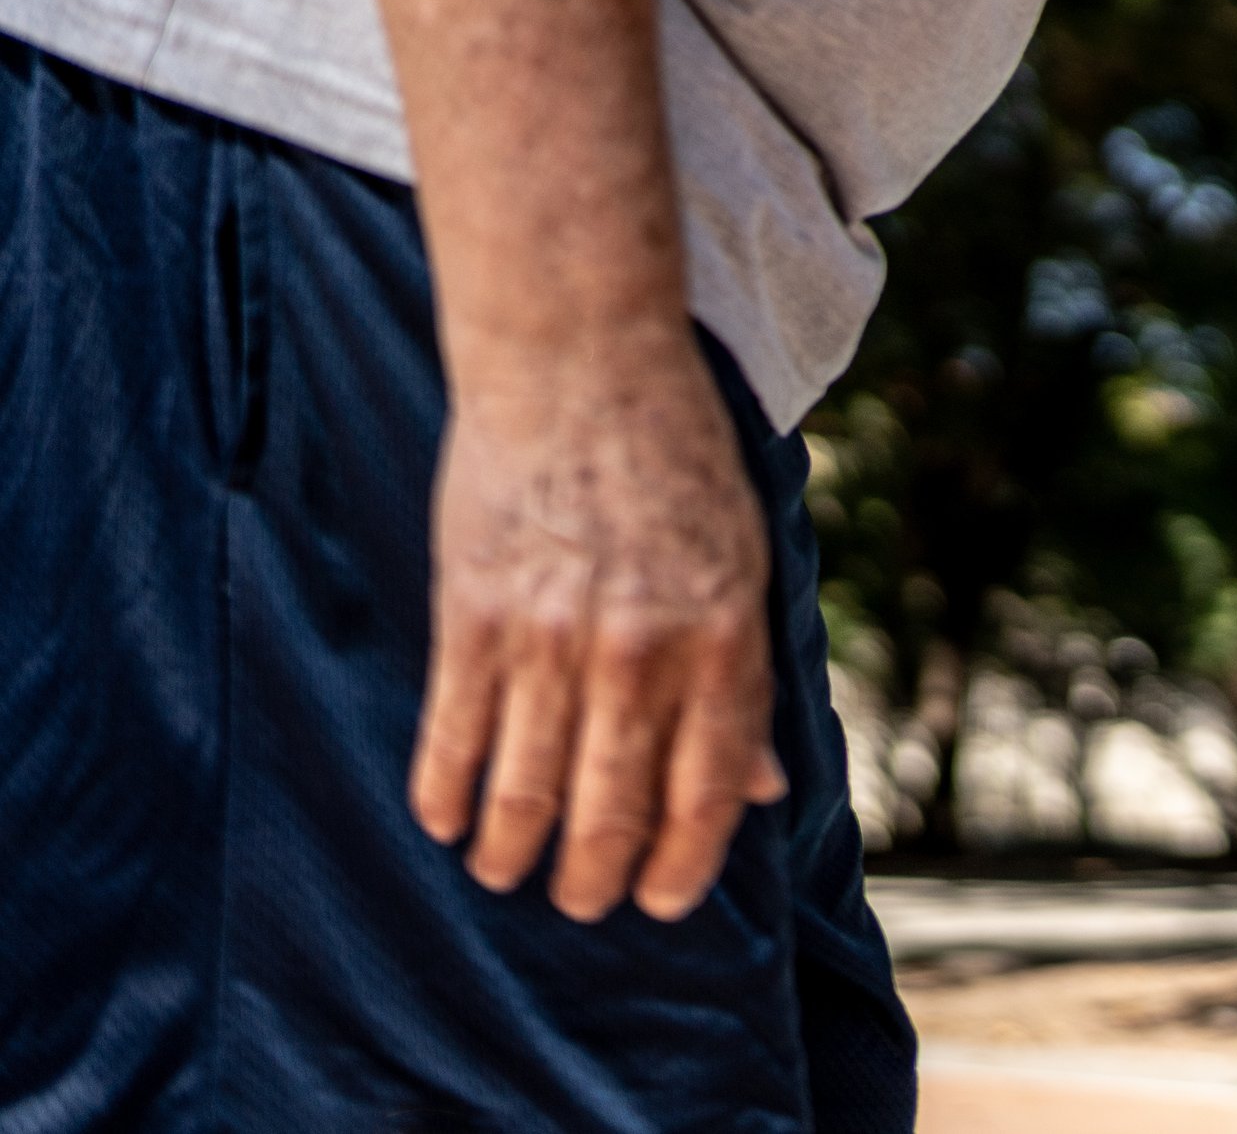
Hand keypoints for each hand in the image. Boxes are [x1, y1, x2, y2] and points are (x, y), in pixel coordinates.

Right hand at [408, 329, 786, 921]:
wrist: (580, 362)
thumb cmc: (677, 459)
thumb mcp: (743, 560)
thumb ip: (747, 679)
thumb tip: (761, 790)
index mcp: (722, 634)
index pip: (707, 791)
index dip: (683, 864)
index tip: (664, 901)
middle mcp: (639, 648)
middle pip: (612, 809)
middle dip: (595, 878)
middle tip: (583, 901)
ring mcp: (549, 637)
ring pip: (526, 793)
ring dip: (515, 855)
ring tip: (510, 875)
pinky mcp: (472, 616)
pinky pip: (453, 739)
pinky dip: (448, 797)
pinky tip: (450, 824)